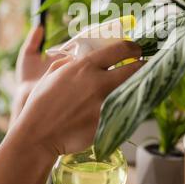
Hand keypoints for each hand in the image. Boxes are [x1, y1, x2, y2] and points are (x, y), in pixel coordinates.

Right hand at [11, 40, 142, 158]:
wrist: (38, 135)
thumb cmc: (41, 104)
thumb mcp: (52, 75)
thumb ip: (69, 64)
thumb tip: (78, 58)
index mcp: (85, 66)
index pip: (120, 49)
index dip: (133, 48)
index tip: (138, 50)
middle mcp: (98, 82)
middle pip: (134, 69)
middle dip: (143, 67)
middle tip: (146, 68)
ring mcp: (104, 103)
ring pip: (132, 91)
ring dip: (137, 88)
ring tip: (139, 87)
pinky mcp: (107, 123)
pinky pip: (123, 112)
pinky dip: (126, 109)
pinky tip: (127, 108)